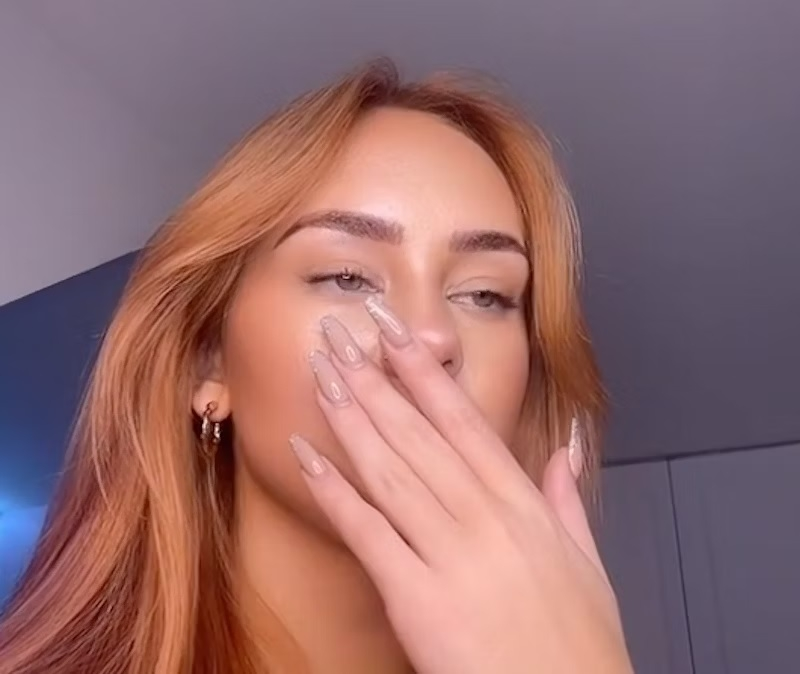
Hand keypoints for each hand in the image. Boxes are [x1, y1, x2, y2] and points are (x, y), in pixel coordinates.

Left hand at [288, 297, 633, 673]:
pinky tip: (306, 454)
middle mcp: (484, 518)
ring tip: (320, 370)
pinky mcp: (418, 600)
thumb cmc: (578, 647)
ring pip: (390, 469)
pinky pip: (368, 534)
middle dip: (374, 376)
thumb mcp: (588, 563)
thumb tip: (567, 444)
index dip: (424, 371)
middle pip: (417, 433)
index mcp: (521, 504)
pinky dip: (334, 491)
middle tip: (340, 331)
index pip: (463, 420)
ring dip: (350, 415)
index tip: (395, 330)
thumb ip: (567, 496)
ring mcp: (450, 555)